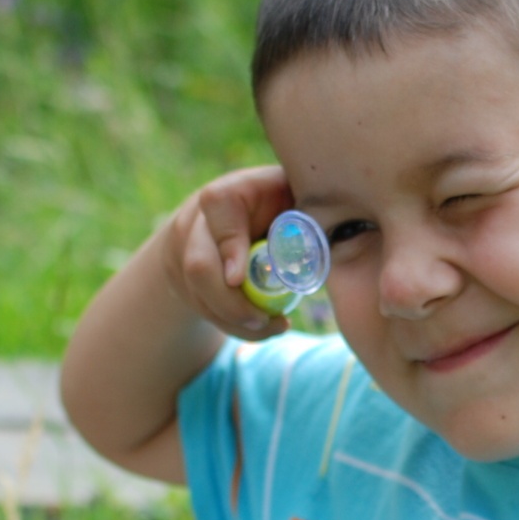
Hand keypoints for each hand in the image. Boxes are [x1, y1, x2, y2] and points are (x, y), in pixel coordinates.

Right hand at [161, 165, 300, 341]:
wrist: (251, 219)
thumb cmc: (290, 210)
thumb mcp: (302, 204)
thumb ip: (312, 218)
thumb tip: (335, 243)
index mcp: (233, 191)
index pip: (218, 206)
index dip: (229, 244)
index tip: (238, 279)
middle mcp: (200, 217)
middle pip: (197, 263)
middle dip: (230, 303)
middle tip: (265, 319)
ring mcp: (185, 249)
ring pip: (196, 293)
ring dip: (234, 320)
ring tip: (273, 326)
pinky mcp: (183, 277)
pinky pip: (201, 308)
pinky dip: (232, 325)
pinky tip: (260, 328)